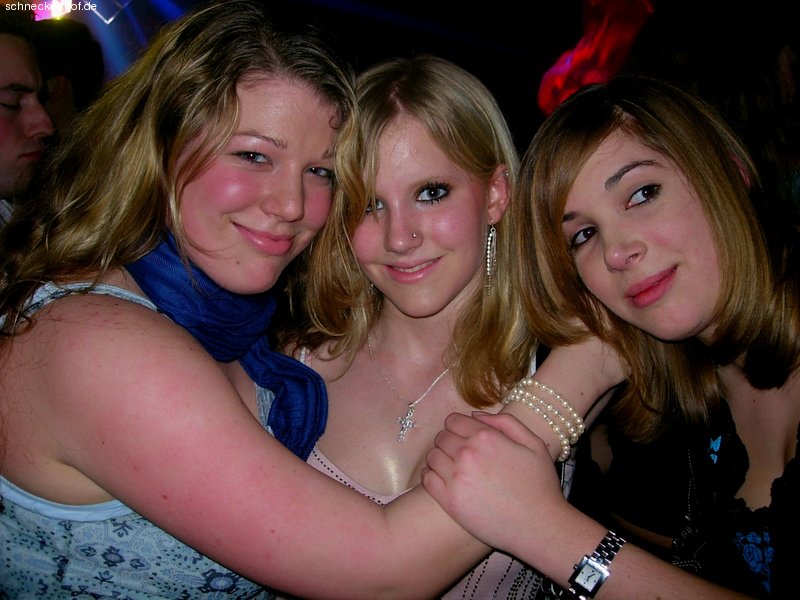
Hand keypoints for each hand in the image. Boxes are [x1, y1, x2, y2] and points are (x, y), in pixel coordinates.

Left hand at [422, 412, 568, 555]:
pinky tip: (444, 481)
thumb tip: (475, 416)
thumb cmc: (540, 485)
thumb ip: (505, 422)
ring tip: (452, 468)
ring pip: (432, 456)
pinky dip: (431, 476)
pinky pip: (427, 479)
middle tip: (460, 454)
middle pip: (441, 437)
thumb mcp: (533, 444)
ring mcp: (456, 478)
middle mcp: (467, 454)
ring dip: (439, 458)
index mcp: (486, 437)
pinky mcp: (449, 501)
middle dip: (448, 441)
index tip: (464, 437)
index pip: (453, 421)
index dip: (457, 427)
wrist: (540, 526)